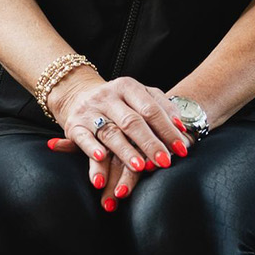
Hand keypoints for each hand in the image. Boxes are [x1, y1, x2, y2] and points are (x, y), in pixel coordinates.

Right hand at [44, 70, 189, 211]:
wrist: (79, 95)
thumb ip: (163, 108)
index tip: (181, 149)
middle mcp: (107, 96)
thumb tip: (181, 128)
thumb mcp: (141, 96)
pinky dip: (91, 148)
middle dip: (149, 143)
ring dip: (125, 151)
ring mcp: (89, 110)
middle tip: (164, 162)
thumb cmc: (120, 102)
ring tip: (139, 167)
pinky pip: (83, 137)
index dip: (167, 130)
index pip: (150, 109)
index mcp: (128, 86)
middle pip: (132, 121)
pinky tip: (101, 158)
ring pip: (110, 132)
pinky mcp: (74, 125)